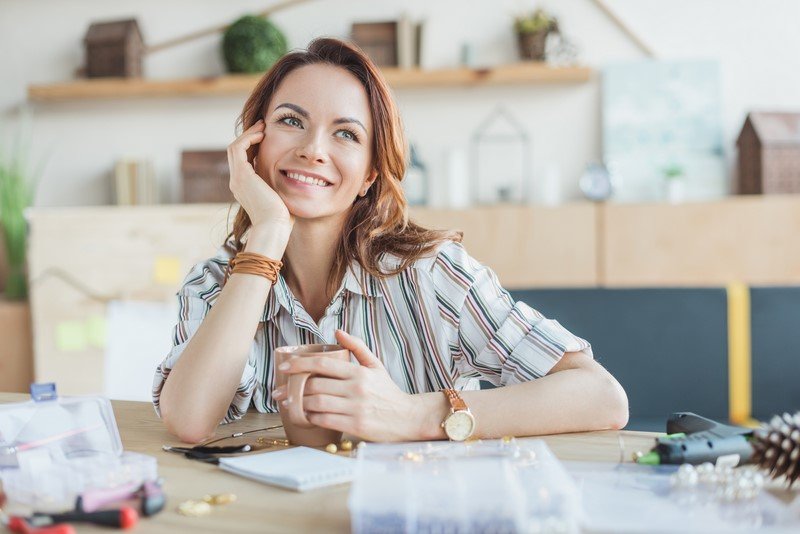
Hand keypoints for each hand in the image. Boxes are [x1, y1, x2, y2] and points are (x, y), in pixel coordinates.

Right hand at [227, 120, 292, 229]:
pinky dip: (248, 139)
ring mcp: (237, 179)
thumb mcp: (280, 197)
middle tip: (263, 126)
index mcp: (245, 187)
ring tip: (262, 126)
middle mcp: (237, 182)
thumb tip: (292, 177)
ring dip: (248, 134)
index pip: (243, 160)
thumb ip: (279, 186)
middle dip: (249, 137)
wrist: (274, 227)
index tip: (266, 136)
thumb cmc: (282, 217)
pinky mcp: (242, 176)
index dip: (252, 146)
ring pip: (235, 148)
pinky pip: (239, 149)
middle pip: (236, 152)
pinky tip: (262, 135)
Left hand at [273, 330, 420, 441]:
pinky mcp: (355, 425)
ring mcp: (355, 407)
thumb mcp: (375, 365)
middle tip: (280, 392)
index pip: (322, 363)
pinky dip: (311, 418)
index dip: (299, 364)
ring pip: (316, 403)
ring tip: (291, 404)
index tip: (284, 367)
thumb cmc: (388, 392)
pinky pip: (324, 420)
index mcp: (358, 371)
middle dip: (293, 388)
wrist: (408, 417)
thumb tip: (337, 332)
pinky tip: (307, 416)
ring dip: (299, 404)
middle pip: (315, 384)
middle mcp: (356, 388)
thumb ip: (357, 347)